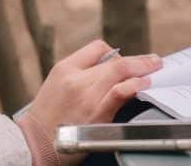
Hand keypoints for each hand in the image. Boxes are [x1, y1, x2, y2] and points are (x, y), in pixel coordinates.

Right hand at [27, 40, 161, 165]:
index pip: (97, 48)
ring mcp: (87, 95)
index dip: (115, 53)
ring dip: (142, 68)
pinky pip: (119, 93)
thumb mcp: (55, 84)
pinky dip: (134, 85)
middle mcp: (76, 78)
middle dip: (138, 60)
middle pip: (113, 61)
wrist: (35, 141)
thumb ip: (77, 75)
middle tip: (154, 60)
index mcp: (65, 68)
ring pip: (119, 71)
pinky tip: (144, 84)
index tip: (126, 60)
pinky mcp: (96, 113)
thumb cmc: (46, 116)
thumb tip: (106, 71)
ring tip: (155, 67)